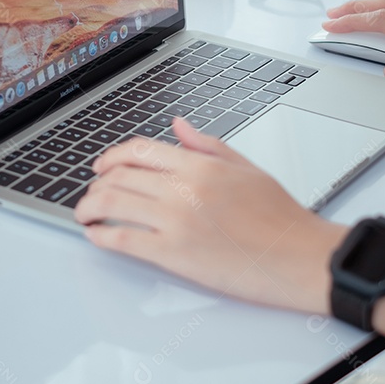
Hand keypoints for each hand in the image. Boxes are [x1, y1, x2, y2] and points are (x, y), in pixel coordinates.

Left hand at [74, 118, 347, 314]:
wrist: (301, 257)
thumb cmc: (281, 218)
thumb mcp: (246, 168)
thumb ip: (207, 145)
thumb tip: (178, 125)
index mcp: (200, 165)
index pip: (139, 150)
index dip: (111, 156)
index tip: (102, 166)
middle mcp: (184, 188)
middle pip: (119, 176)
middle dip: (95, 183)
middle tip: (90, 192)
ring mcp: (176, 220)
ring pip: (112, 204)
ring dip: (88, 208)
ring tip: (83, 214)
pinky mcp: (175, 254)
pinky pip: (123, 241)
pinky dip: (101, 236)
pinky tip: (96, 236)